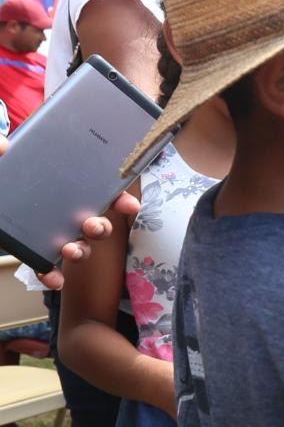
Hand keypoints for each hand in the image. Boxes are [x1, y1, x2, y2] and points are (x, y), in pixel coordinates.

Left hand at [0, 135, 139, 288]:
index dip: (118, 199)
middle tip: (94, 226)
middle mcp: (60, 211)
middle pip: (93, 221)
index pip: (97, 190)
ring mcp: (48, 234)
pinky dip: (52, 275)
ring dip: (81, 250)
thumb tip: (4, 146)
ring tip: (72, 250)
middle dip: (101, 227)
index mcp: (60, 186)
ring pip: (77, 246)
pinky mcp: (30, 252)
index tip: (129, 205)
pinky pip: (46, 267)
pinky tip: (54, 280)